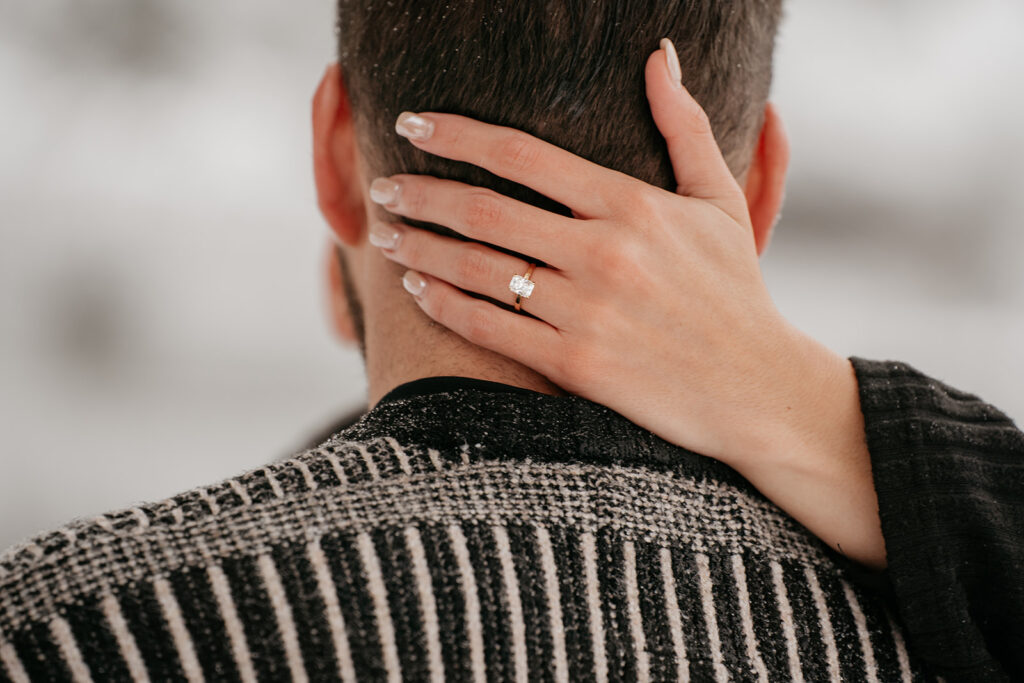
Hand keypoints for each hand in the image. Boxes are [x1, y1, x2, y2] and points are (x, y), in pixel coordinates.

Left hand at [369, 43, 883, 566]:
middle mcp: (603, 252)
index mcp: (632, 203)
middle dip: (419, 194)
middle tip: (383, 187)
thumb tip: (658, 54)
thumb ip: (684, 125)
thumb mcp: (720, 200)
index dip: (457, 133)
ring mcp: (586, 310)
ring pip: (478, 269)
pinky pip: (489, 328)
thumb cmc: (736, 289)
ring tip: (382, 234)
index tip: (413, 123)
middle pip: (484, 210)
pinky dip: (443, 304)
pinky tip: (416, 287)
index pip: (522, 154)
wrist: (757, 387)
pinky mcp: (575, 364)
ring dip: (419, 247)